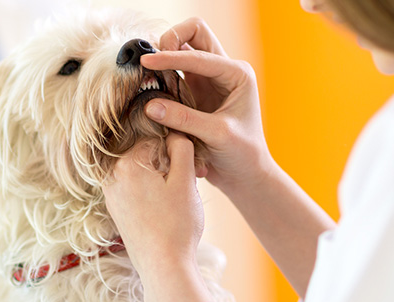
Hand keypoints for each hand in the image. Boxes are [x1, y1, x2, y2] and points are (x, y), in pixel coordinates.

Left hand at [102, 132, 203, 279]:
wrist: (163, 267)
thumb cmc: (177, 225)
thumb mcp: (186, 180)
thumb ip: (181, 148)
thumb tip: (174, 133)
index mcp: (128, 163)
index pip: (157, 139)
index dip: (178, 151)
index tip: (192, 169)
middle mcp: (112, 176)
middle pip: (146, 155)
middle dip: (168, 164)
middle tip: (189, 183)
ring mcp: (111, 194)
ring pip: (141, 172)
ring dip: (160, 178)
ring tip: (177, 198)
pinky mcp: (115, 209)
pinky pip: (134, 188)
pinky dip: (150, 192)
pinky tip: (164, 208)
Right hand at [144, 18, 274, 197]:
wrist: (246, 175)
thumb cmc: (242, 154)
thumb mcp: (216, 135)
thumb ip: (184, 118)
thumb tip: (149, 104)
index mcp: (236, 73)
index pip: (199, 54)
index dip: (171, 56)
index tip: (147, 62)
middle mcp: (223, 70)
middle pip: (193, 33)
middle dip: (171, 39)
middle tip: (152, 61)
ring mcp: (207, 80)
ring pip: (182, 48)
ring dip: (164, 56)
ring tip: (146, 74)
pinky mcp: (193, 92)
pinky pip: (173, 72)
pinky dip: (160, 74)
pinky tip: (150, 86)